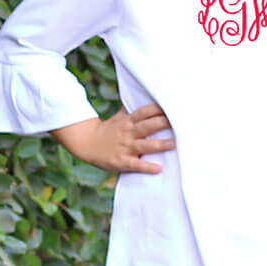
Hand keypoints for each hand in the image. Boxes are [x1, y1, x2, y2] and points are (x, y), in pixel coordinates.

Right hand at [52, 103, 174, 173]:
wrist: (86, 143)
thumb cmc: (106, 130)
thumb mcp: (118, 118)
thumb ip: (131, 110)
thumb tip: (141, 97)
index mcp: (128, 121)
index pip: (144, 112)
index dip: (158, 109)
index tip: (173, 106)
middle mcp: (128, 133)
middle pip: (148, 126)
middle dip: (163, 123)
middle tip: (180, 122)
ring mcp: (125, 147)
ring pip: (146, 145)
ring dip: (161, 144)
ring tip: (175, 144)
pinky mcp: (122, 161)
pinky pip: (137, 164)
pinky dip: (148, 167)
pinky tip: (159, 168)